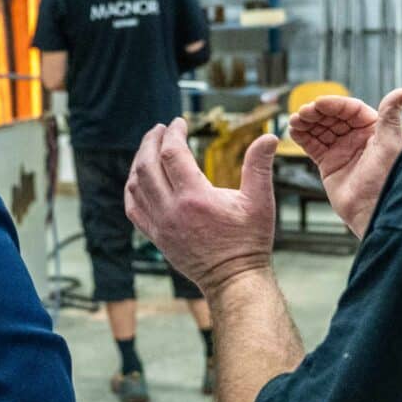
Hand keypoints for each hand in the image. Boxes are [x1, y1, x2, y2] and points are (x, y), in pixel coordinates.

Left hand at [124, 118, 277, 293]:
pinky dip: (132, 189)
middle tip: (160, 128)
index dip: (173, 133)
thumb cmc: (250, 241)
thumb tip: (269, 135)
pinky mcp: (156, 238)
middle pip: (146, 165)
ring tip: (150, 148)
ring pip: (136, 186)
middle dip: (151, 141)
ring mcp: (160, 225)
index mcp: (195, 198)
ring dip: (139, 162)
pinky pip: (133, 208)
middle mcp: (171, 210)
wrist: (234, 280)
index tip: (179, 121)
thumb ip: (259, 166)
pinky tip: (138, 178)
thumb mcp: (260, 202)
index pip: (172, 153)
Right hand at [287, 88, 401, 238]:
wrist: (372, 212)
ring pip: (321, 129)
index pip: (352, 109)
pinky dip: (302, 137)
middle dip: (317, 113)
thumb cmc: (386, 181)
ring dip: (307, 122)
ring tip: (295, 120)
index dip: (335, 104)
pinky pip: (313, 145)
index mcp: (373, 130)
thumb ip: (391, 117)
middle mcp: (357, 138)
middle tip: (304, 112)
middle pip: (333, 117)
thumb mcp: (390, 145)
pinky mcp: (328, 163)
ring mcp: (341, 150)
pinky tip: (294, 131)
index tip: (319, 103)